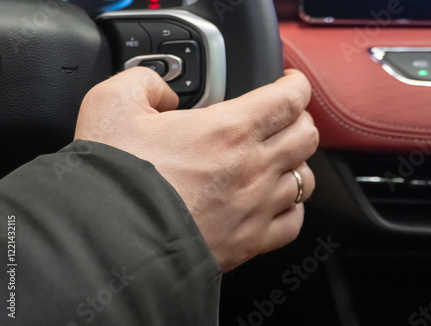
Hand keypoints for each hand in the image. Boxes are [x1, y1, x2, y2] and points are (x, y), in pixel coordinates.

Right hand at [75, 67, 317, 270]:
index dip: (295, 83)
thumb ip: (143, 83)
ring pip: (306, 179)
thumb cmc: (116, 181)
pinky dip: (292, 208)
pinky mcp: (250, 242)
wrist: (112, 244)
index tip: (288, 82)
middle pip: (306, 135)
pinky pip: (292, 222)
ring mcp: (256, 208)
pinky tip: (277, 203)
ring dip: (296, 163)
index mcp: (229, 131)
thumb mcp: (111, 106)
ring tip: (280, 160)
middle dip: (299, 119)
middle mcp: (253, 168)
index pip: (290, 98)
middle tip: (283, 117)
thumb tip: (163, 93)